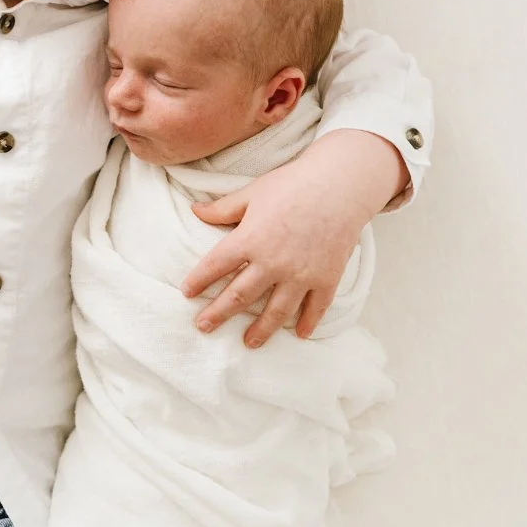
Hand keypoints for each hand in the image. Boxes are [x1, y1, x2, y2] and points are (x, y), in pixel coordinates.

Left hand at [182, 129, 406, 346]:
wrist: (340, 184)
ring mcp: (301, 274)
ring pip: (276, 312)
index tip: (186, 293)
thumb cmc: (293, 184)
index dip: (198, 281)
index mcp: (250, 239)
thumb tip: (194, 211)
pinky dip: (307, 323)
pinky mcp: (326, 278)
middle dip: (218, 315)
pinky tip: (300, 334)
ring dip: (261, 330)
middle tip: (204, 327)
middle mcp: (273, 262)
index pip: (215, 266)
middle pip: (239, 297)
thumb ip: (223, 208)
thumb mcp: (252, 192)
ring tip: (249, 342)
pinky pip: (315, 308)